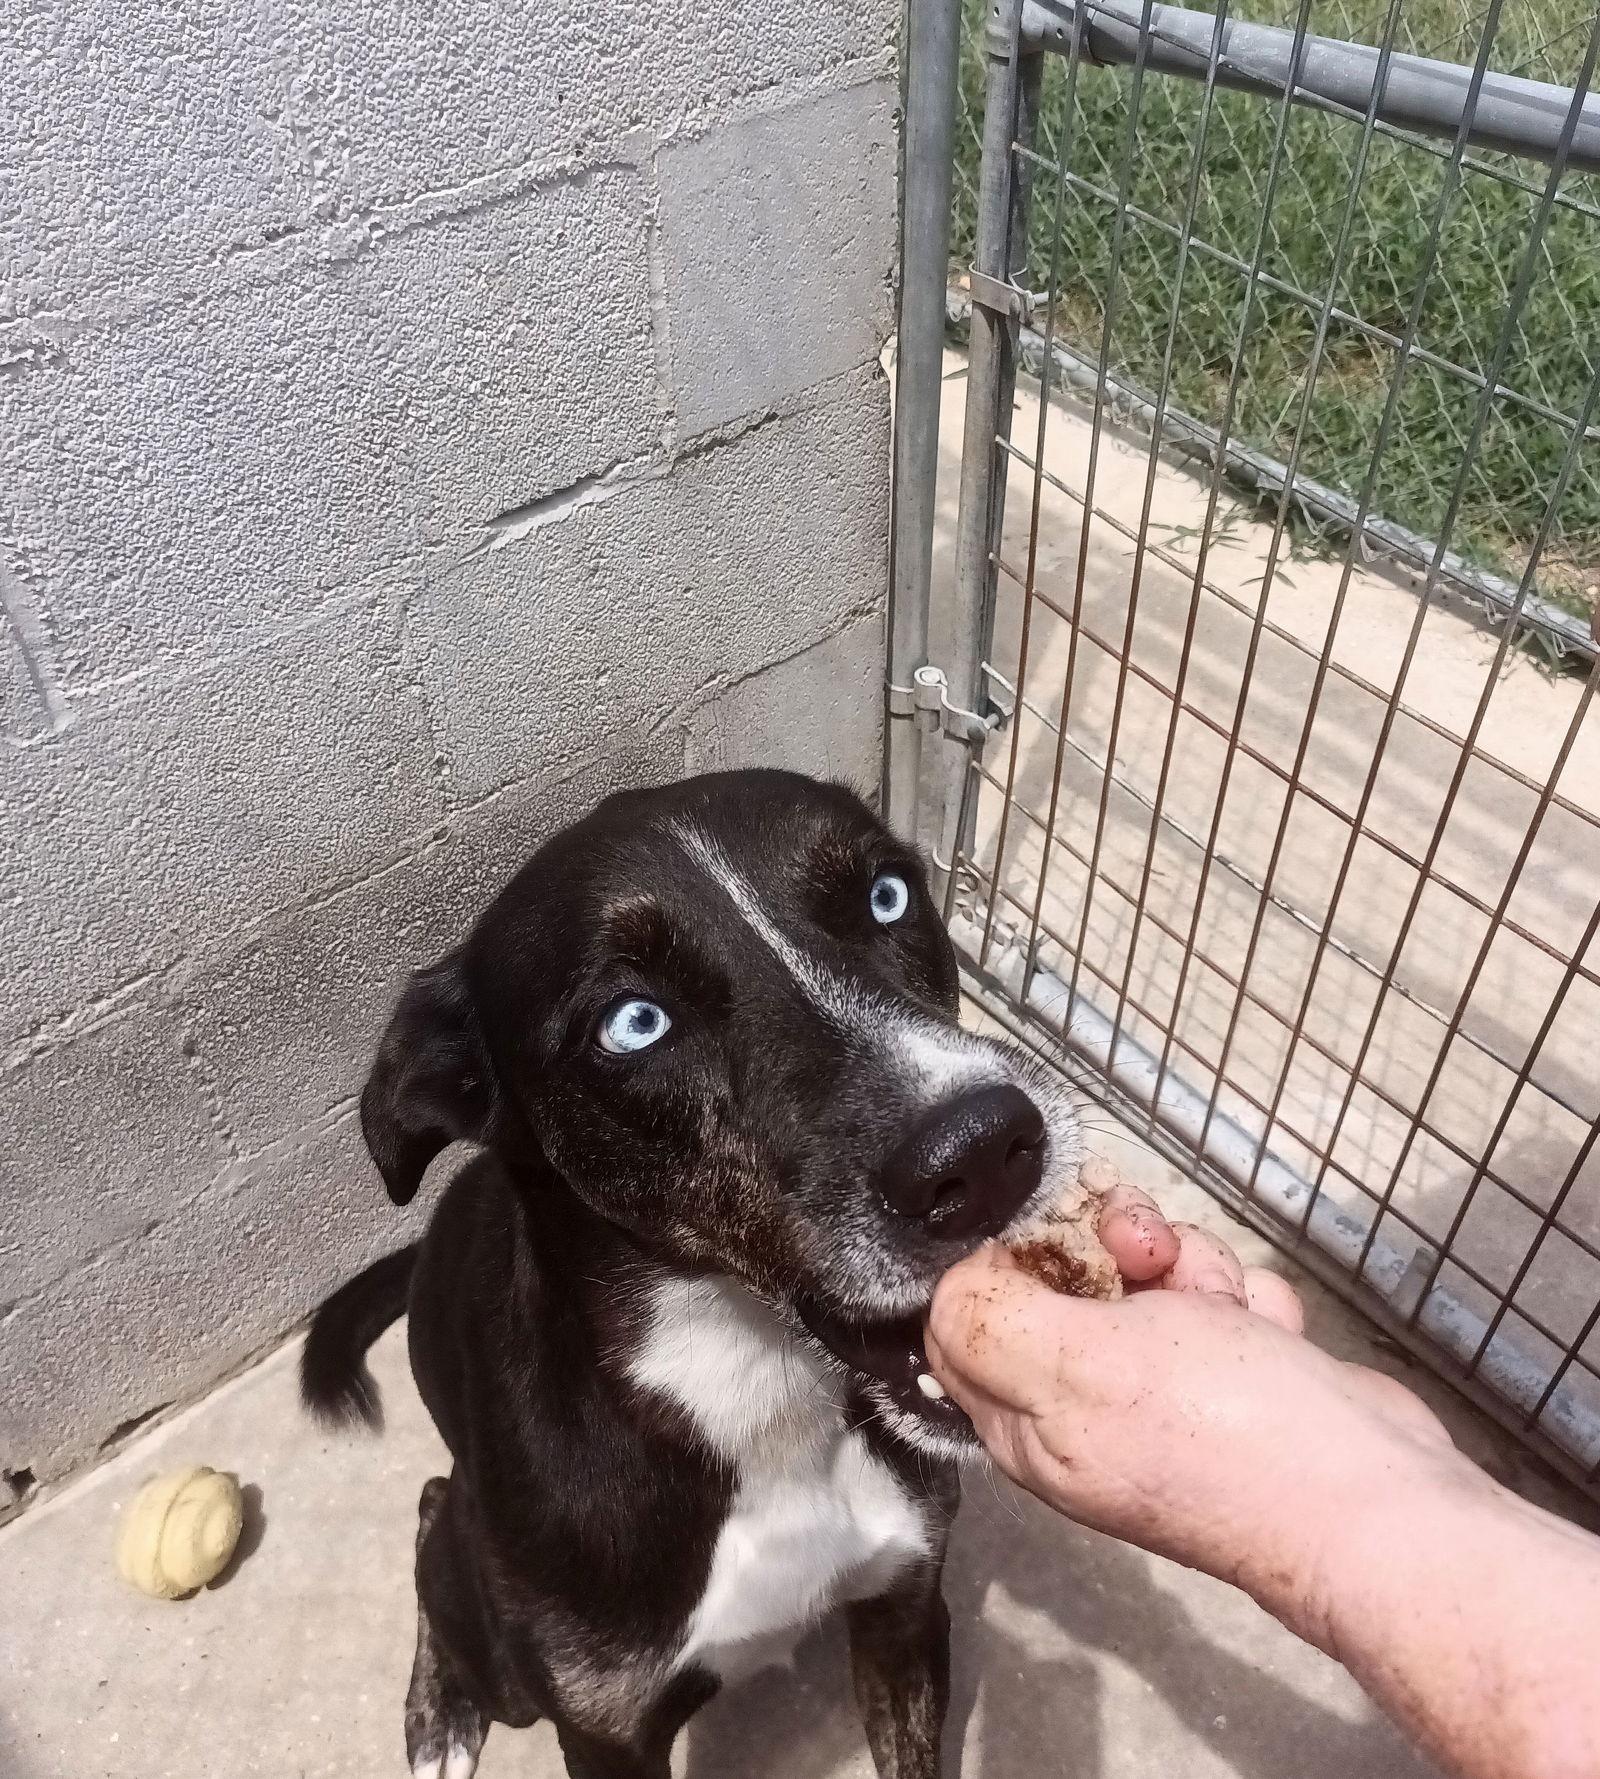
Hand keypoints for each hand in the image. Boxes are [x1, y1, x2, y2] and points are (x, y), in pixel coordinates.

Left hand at [925, 1181, 1453, 1639]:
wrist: (1377, 1498)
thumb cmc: (1222, 1434)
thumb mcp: (1075, 1368)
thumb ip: (989, 1322)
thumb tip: (944, 1289)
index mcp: (1027, 1419)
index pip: (972, 1311)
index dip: (1010, 1255)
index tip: (1056, 1235)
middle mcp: (1087, 1406)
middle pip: (1066, 1274)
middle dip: (1114, 1246)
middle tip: (1149, 1258)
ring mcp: (1167, 1390)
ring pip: (1149, 1272)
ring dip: (1194, 1270)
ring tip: (1227, 1311)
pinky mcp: (1237, 1374)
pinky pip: (1221, 1296)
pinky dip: (1250, 1303)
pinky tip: (1271, 1335)